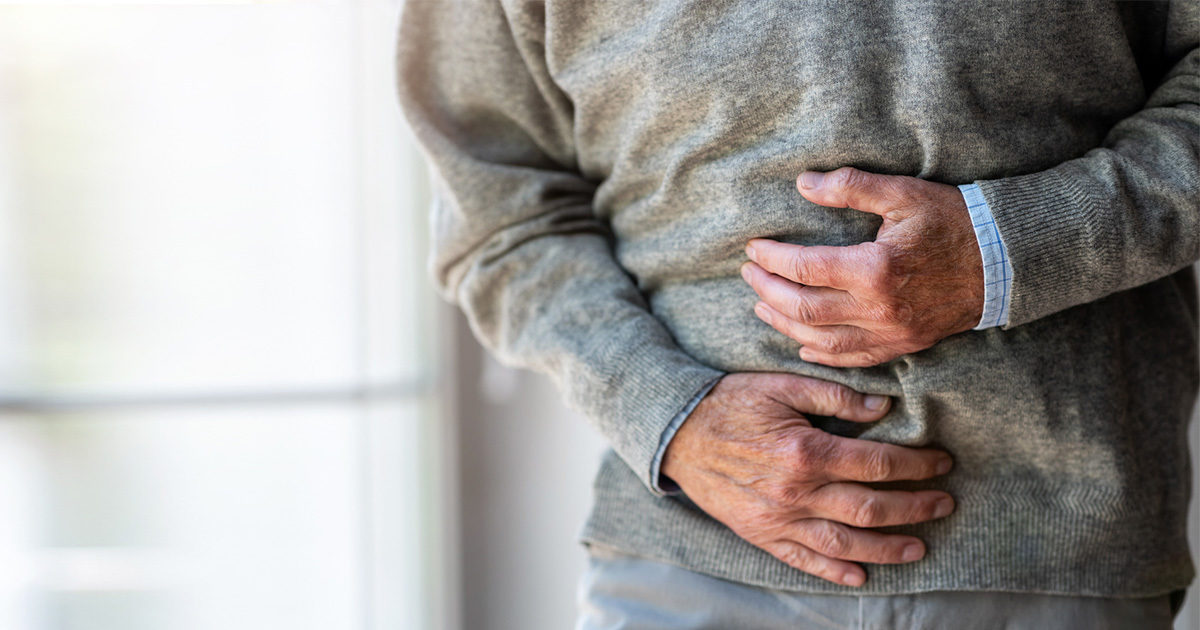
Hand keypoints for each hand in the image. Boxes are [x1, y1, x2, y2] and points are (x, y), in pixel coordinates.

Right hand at [661, 373, 954, 586]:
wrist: (676, 433)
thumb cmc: (730, 403)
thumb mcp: (781, 386)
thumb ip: (834, 396)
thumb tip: (882, 406)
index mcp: (805, 451)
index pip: (877, 464)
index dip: (917, 466)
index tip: (942, 462)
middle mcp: (795, 492)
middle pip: (871, 508)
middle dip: (916, 507)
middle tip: (945, 504)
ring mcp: (777, 519)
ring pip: (845, 544)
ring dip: (888, 548)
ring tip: (919, 545)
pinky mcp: (760, 534)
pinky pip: (803, 560)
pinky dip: (835, 573)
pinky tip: (862, 576)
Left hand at [740, 167, 984, 367]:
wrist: (1008, 261)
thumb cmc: (955, 221)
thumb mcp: (904, 193)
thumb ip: (850, 187)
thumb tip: (802, 184)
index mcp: (875, 269)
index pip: (804, 268)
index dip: (772, 259)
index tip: (753, 248)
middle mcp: (879, 308)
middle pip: (804, 309)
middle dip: (768, 290)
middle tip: (748, 274)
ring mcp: (892, 332)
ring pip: (821, 340)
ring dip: (785, 325)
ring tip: (762, 305)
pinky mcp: (904, 345)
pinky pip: (853, 359)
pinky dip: (821, 355)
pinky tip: (801, 345)